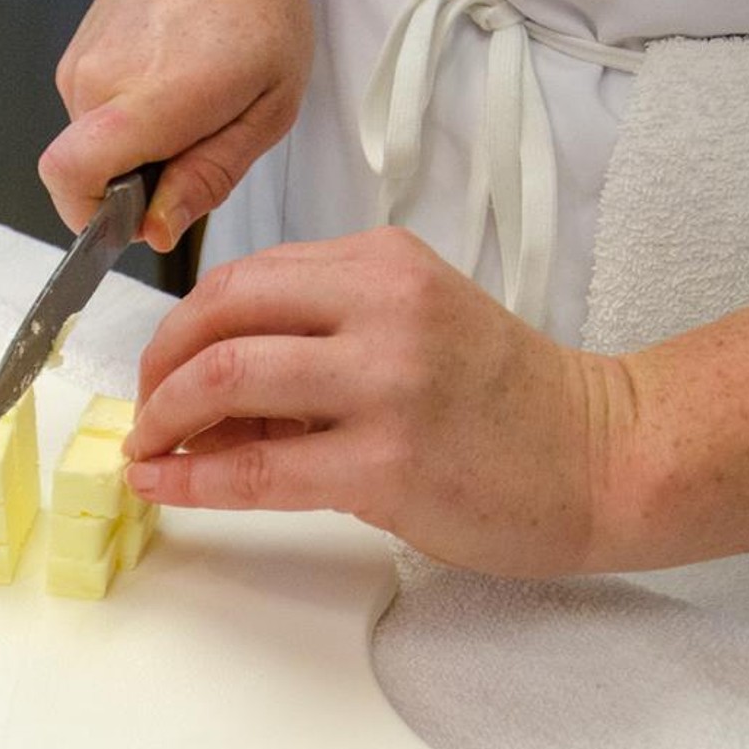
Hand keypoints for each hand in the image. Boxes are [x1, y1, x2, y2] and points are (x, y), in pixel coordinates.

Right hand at [40, 0, 311, 251]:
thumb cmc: (256, 8)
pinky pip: (92, 120)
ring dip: (137, 153)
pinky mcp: (75, 59)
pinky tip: (169, 88)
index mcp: (151, 97)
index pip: (71, 176)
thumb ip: (208, 179)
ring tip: (187, 109)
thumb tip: (156, 231)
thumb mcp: (267, 111)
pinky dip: (129, 123)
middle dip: (136, 188)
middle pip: (88, 178)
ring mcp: (79, 66)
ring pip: (91, 150)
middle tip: (193, 147)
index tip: (138, 221)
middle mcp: (99, 80)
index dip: (94, 221)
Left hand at [121, 228, 618, 576]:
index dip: (180, 329)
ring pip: (226, 377)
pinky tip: (163, 484)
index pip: (244, 278)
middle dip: (156, 368)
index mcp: (384, 263)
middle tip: (145, 413)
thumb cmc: (504, 402)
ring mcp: (387, 380)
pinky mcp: (389, 460)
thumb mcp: (410, 335)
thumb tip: (201, 398)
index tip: (161, 373)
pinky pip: (258, 468)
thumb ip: (314, 345)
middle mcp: (383, 305)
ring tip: (151, 451)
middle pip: (219, 313)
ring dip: (164, 417)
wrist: (603, 457)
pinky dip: (193, 479)